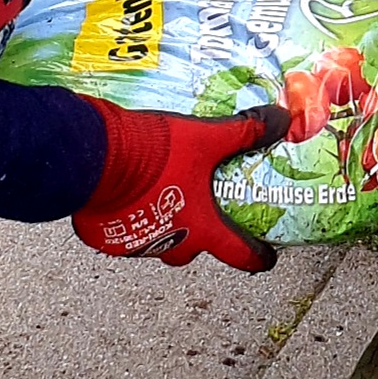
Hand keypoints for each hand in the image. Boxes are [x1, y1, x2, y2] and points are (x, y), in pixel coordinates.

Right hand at [72, 100, 290, 271]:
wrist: (96, 155)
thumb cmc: (154, 153)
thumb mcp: (207, 138)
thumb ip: (245, 132)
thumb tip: (281, 121)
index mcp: (201, 229)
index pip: (239, 254)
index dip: (257, 256)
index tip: (264, 257)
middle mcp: (170, 245)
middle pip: (193, 248)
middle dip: (199, 233)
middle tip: (200, 208)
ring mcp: (135, 244)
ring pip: (157, 240)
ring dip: (162, 223)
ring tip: (161, 194)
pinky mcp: (105, 237)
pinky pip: (124, 231)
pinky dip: (129, 217)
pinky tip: (128, 193)